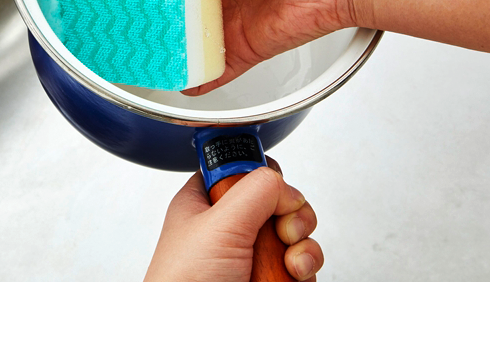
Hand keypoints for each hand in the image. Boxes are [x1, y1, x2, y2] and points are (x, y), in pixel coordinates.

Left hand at [144, 158, 322, 281]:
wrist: (191, 335)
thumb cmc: (184, 286)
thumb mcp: (219, 222)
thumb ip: (256, 189)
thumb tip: (284, 186)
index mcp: (204, 202)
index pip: (239, 169)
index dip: (260, 173)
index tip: (270, 185)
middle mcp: (228, 227)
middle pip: (276, 199)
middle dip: (290, 212)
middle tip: (281, 227)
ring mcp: (250, 255)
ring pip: (294, 232)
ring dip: (301, 242)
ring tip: (287, 258)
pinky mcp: (269, 280)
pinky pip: (302, 263)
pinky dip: (305, 267)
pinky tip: (292, 275)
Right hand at [147, 0, 355, 93]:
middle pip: (167, 9)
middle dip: (146, 19)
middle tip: (125, 27)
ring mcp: (226, 20)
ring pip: (186, 40)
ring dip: (166, 50)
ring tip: (143, 56)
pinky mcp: (243, 48)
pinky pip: (214, 69)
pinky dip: (197, 78)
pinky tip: (180, 80)